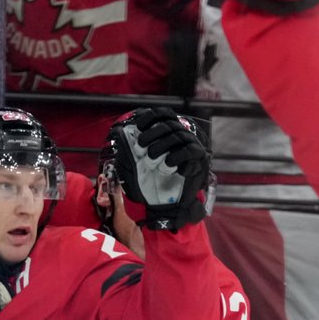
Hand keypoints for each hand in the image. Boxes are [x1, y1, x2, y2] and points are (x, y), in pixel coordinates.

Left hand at [111, 107, 212, 230]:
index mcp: (165, 135)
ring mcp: (190, 147)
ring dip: (161, 147)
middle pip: (169, 124)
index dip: (151, 116)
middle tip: (140, 147)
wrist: (162, 205)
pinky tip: (168, 167)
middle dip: (152, 134)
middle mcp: (179, 137)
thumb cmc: (147, 184)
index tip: (138, 126)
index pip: (163, 114)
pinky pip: (189, 151)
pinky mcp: (198, 160)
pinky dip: (176, 157)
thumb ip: (126, 150)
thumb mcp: (130, 167)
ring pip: (178, 136)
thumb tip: (120, 131)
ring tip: (152, 162)